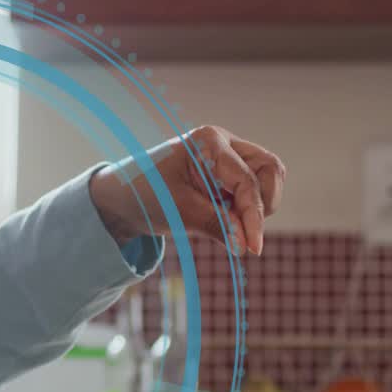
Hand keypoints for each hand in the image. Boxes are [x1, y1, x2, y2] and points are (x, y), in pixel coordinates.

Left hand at [88, 125, 285, 255]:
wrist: (122, 198)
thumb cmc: (145, 196)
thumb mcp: (179, 212)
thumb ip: (216, 225)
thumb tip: (246, 245)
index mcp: (209, 142)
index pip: (247, 180)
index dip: (254, 216)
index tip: (253, 248)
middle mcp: (224, 144)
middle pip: (269, 170)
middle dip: (263, 204)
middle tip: (244, 233)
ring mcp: (228, 158)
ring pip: (266, 180)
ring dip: (257, 207)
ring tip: (228, 225)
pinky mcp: (227, 175)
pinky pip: (252, 191)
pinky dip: (247, 210)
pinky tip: (226, 222)